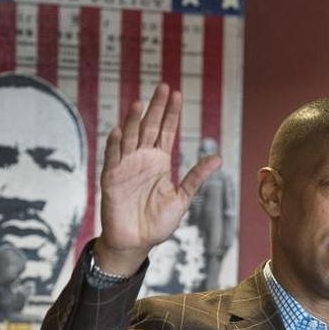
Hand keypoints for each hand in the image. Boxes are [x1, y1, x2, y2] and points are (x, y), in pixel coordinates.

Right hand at [95, 83, 222, 275]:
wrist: (136, 242)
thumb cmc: (157, 222)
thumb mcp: (182, 198)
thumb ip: (196, 177)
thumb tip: (218, 158)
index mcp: (160, 162)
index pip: (166, 131)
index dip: (171, 113)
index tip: (177, 94)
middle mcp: (142, 159)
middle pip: (149, 127)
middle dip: (156, 108)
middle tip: (163, 87)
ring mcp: (126, 166)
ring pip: (129, 137)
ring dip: (133, 120)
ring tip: (139, 102)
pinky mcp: (111, 178)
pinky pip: (112, 158)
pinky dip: (115, 145)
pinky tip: (119, 131)